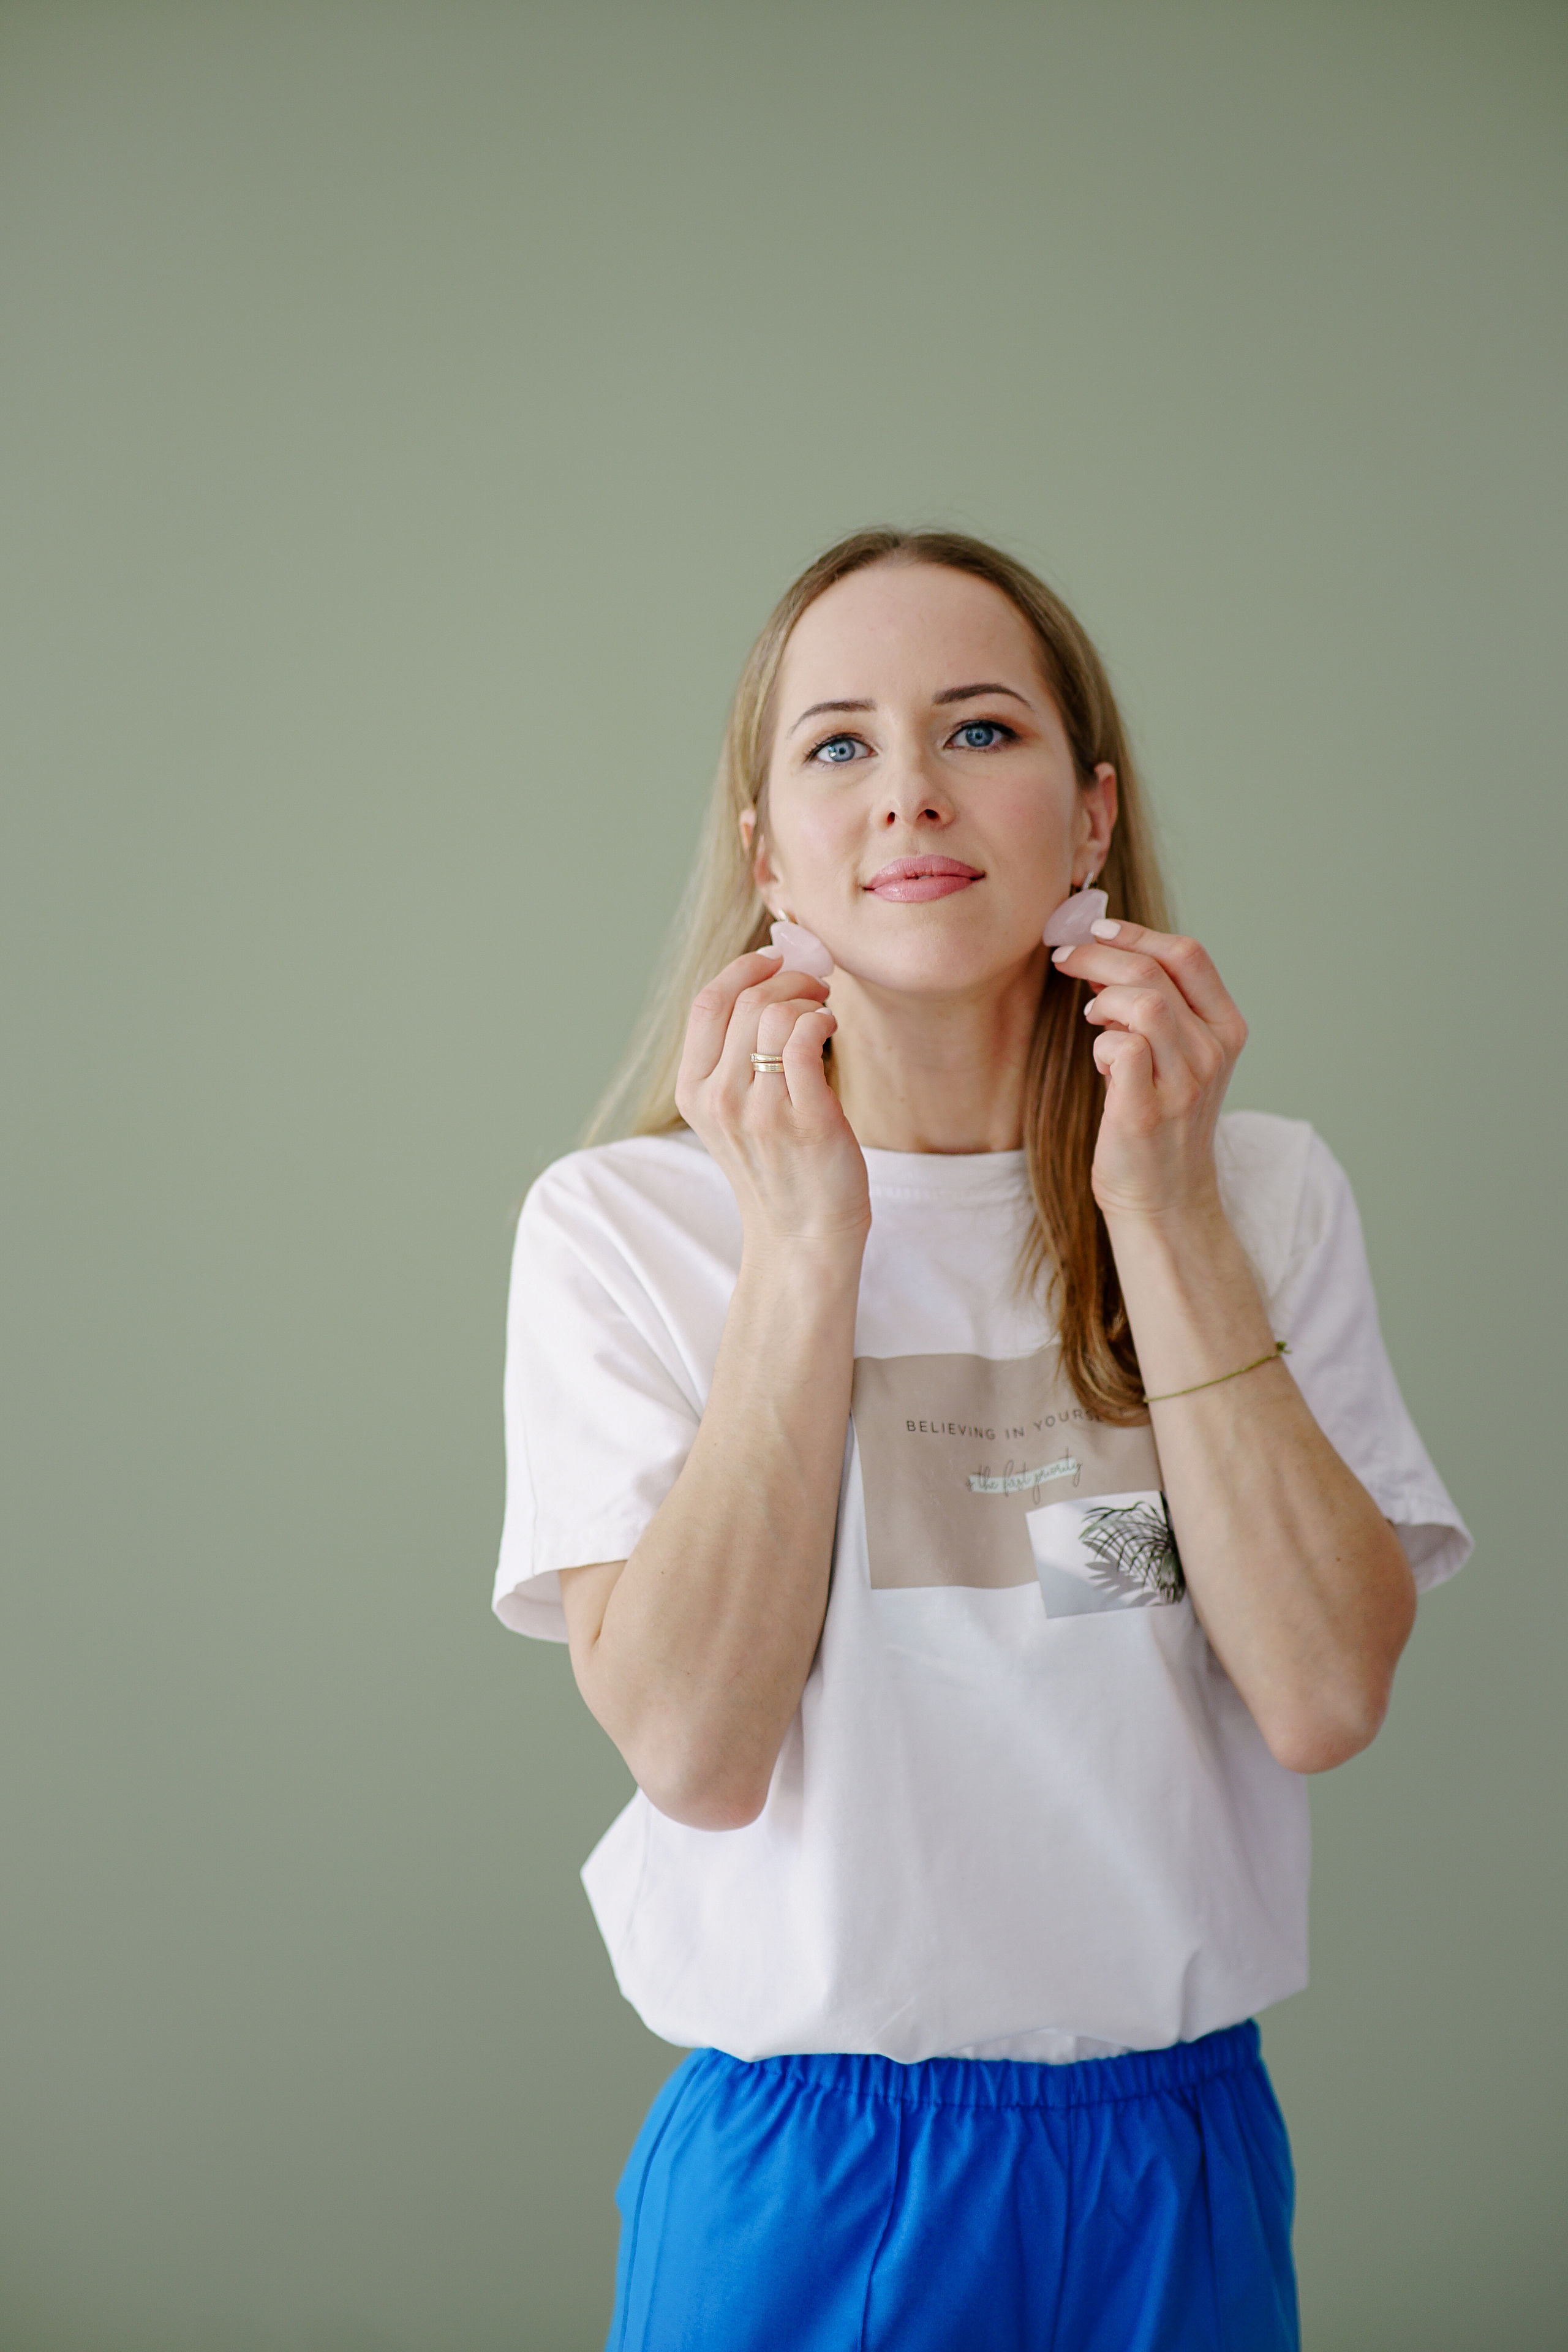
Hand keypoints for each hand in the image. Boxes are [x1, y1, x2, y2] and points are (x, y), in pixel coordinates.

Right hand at [674, 949, 870, 1254]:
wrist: (802, 1236)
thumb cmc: (779, 1168)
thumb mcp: (735, 1112)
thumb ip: (735, 1057)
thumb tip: (767, 982)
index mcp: (694, 1092)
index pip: (706, 1003)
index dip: (744, 969)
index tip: (776, 959)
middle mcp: (719, 1099)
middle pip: (745, 1001)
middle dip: (788, 976)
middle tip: (815, 985)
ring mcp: (760, 1111)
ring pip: (776, 1014)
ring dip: (808, 997)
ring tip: (824, 1011)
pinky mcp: (804, 1119)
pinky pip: (806, 1039)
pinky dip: (822, 1019)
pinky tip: (832, 1029)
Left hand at [1050, 921, 1247, 1220]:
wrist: (1164, 1196)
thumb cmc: (1160, 1118)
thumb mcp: (1175, 1054)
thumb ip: (1157, 1007)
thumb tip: (1105, 955)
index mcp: (1225, 1028)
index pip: (1189, 955)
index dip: (1137, 934)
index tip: (1096, 930)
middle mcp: (1213, 1052)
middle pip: (1157, 971)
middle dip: (1099, 955)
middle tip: (1064, 958)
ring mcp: (1184, 1083)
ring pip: (1144, 1002)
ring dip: (1103, 1000)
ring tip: (1091, 1020)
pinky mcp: (1147, 1111)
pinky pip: (1120, 1049)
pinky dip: (1100, 1045)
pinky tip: (1100, 1065)